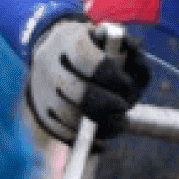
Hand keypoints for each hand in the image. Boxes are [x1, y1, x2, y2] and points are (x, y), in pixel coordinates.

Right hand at [25, 17, 150, 142]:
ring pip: (70, 116)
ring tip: (119, 124)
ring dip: (100, 125)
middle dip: (107, 104)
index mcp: (67, 41)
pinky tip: (103, 139)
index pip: (87, 59)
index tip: (127, 84)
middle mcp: (49, 65)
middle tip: (123, 108)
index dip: (111, 76)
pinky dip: (86, 139)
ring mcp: (42, 91)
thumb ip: (128, 50)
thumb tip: (136, 64)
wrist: (51, 55)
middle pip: (79, 92)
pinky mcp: (42, 113)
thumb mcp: (108, 39)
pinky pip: (63, 132)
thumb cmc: (90, 48)